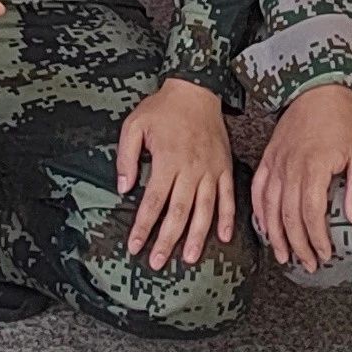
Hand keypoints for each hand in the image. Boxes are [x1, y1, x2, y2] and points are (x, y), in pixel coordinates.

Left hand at [117, 77, 238, 267]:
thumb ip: (126, 157)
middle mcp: (191, 168)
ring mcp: (211, 169)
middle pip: (179, 211)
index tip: (134, 246)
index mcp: (167, 160)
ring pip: (205, 209)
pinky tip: (224, 236)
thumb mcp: (134, 125)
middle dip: (167, 239)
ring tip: (190, 258)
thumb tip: (123, 188)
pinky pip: (229, 196)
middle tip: (158, 262)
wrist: (196, 90)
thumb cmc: (162, 108)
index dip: (143, 226)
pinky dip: (227, 217)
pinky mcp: (225, 167)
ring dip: (198, 235)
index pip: (153, 201)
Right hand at [251, 81, 351, 271]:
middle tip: (309, 263)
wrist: (318, 88)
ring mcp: (276, 163)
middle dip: (298, 245)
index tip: (325, 253)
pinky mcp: (268, 158)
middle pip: (288, 216)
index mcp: (314, 168)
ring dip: (276, 235)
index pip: (311, 213)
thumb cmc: (343, 119)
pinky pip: (258, 190)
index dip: (317, 238)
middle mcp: (290, 168)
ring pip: (269, 207)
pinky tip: (265, 227)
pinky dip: (259, 212)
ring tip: (284, 255)